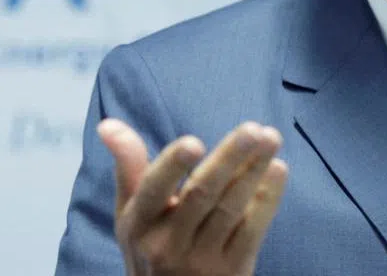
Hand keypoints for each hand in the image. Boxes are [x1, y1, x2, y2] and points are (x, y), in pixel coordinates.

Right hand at [98, 118, 288, 275]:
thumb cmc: (151, 246)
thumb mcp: (131, 213)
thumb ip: (127, 166)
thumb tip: (108, 124)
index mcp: (138, 224)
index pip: (153, 190)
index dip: (172, 166)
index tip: (194, 142)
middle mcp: (167, 244)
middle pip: (201, 195)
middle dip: (229, 159)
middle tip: (253, 130)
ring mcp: (202, 260)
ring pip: (230, 209)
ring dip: (254, 171)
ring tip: (271, 138)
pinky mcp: (233, 270)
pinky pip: (252, 230)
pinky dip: (267, 198)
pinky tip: (277, 170)